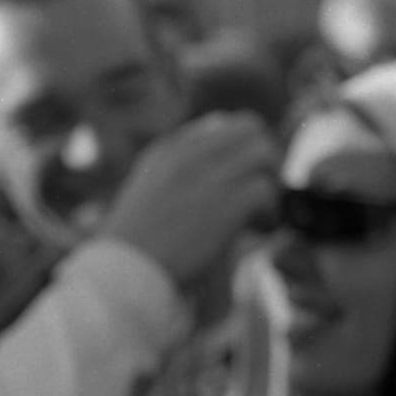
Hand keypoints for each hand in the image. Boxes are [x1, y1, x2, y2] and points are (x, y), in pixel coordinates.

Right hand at [100, 112, 278, 288]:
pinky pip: (265, 189)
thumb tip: (211, 152)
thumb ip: (173, 168)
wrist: (126, 272)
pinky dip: (269, 210)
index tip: (240, 178)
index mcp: (168, 151)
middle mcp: (190, 155)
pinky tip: (259, 228)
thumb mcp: (144, 191)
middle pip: (250, 129)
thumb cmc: (134, 244)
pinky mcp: (226, 205)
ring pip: (264, 154)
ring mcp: (208, 178)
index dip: (240, 150)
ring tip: (261, 213)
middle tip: (260, 190)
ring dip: (270, 183)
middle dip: (263, 157)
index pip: (222, 124)